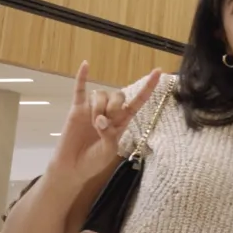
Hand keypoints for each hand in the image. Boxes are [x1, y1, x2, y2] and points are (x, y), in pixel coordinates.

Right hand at [50, 63, 161, 179]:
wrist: (73, 167)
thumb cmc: (94, 161)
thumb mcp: (109, 151)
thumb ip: (109, 135)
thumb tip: (101, 120)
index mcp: (122, 121)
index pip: (138, 100)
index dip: (148, 87)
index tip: (158, 72)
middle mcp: (109, 111)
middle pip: (117, 95)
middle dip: (114, 106)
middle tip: (103, 123)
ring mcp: (92, 109)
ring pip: (100, 94)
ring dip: (98, 107)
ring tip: (94, 123)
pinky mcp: (77, 109)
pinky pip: (80, 89)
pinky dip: (82, 77)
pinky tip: (86, 64)